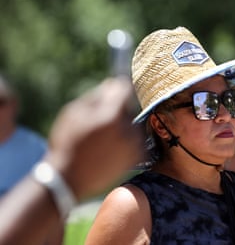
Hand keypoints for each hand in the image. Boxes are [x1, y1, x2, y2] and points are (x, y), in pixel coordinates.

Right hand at [44, 77, 143, 200]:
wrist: (69, 180)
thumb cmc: (67, 143)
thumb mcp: (74, 112)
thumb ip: (97, 96)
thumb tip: (114, 84)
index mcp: (113, 115)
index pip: (125, 89)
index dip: (117, 88)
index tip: (112, 90)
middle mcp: (129, 129)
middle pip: (129, 108)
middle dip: (118, 110)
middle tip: (99, 123)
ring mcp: (136, 145)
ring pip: (134, 124)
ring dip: (124, 126)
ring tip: (103, 140)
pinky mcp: (138, 157)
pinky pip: (136, 140)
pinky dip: (127, 141)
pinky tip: (110, 149)